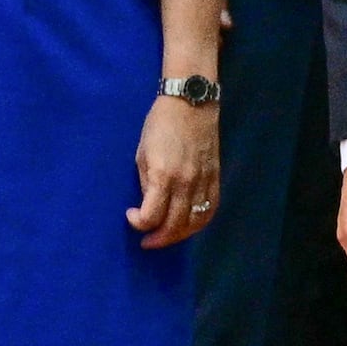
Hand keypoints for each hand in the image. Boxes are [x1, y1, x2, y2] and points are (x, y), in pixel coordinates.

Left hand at [131, 90, 219, 248]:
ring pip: (195, 221)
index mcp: (163, 176)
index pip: (151, 216)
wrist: (191, 104)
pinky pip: (210, 209)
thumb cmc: (159, 125)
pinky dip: (200, 222)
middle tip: (147, 241)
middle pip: (175, 225)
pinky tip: (189, 224)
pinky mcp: (215, 178)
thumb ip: (146, 182)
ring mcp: (203, 182)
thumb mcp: (142, 154)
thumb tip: (148, 203)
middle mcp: (186, 183)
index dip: (138, 223)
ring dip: (180, 234)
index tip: (131, 215)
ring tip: (167, 235)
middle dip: (158, 238)